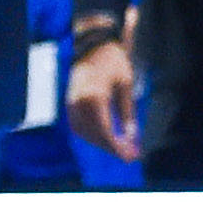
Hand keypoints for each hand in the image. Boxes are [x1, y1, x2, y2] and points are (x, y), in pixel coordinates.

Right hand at [68, 37, 140, 159]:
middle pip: (94, 135)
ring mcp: (71, 102)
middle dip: (112, 148)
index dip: (117, 147)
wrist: (93, 44)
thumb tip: (132, 137)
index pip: (105, 130)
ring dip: (101, 144)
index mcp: (95, 97)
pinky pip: (77, 125)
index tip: (131, 156)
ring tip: (121, 149)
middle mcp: (79, 102)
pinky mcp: (69, 102)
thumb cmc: (113, 62)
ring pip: (84, 133)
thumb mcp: (126, 85)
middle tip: (130, 156)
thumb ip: (128, 112)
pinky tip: (105, 139)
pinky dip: (90, 135)